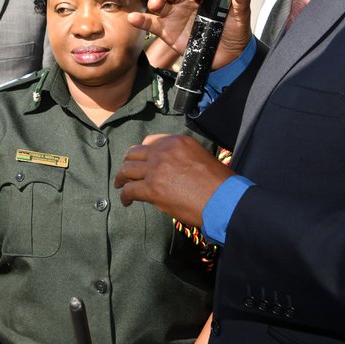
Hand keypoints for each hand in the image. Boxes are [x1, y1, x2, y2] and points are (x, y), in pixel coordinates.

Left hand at [114, 134, 231, 227]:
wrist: (224, 199)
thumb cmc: (220, 183)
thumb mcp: (200, 157)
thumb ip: (180, 158)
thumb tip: (167, 172)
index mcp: (177, 141)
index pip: (150, 141)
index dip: (142, 153)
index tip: (141, 161)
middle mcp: (163, 150)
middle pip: (134, 153)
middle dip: (128, 163)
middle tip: (126, 173)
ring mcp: (156, 168)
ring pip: (127, 169)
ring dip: (122, 178)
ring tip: (120, 185)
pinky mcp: (152, 188)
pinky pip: (130, 190)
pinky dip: (125, 196)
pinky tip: (126, 202)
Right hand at [128, 0, 252, 70]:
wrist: (228, 59)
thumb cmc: (234, 34)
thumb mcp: (241, 16)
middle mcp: (186, 3)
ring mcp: (174, 17)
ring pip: (160, 3)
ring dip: (156, 0)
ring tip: (157, 4)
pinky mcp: (166, 32)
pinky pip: (151, 24)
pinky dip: (140, 20)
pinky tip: (133, 18)